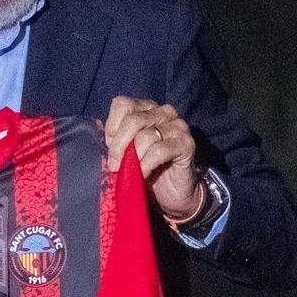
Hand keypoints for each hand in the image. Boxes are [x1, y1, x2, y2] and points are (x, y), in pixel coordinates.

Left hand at [104, 98, 203, 221]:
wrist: (172, 191)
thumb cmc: (148, 167)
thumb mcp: (127, 150)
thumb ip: (118, 140)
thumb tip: (108, 141)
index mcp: (147, 108)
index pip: (123, 104)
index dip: (112, 126)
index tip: (109, 146)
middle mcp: (164, 112)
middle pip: (133, 120)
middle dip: (119, 146)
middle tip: (115, 166)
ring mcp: (178, 126)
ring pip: (146, 136)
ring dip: (134, 158)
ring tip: (131, 172)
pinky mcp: (187, 144)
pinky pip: (160, 151)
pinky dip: (146, 165)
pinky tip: (143, 174)